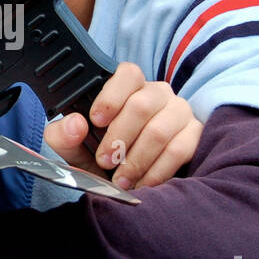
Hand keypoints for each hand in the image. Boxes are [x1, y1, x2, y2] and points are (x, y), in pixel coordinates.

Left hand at [44, 62, 202, 189]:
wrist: (134, 183)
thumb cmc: (107, 158)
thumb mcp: (78, 150)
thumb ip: (64, 136)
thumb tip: (75, 124)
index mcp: (128, 88)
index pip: (128, 74)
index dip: (112, 96)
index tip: (96, 121)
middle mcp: (157, 93)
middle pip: (142, 105)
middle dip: (119, 138)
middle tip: (105, 161)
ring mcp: (179, 112)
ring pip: (160, 130)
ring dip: (136, 160)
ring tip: (121, 180)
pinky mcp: (194, 134)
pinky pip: (178, 150)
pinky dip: (156, 172)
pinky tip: (143, 184)